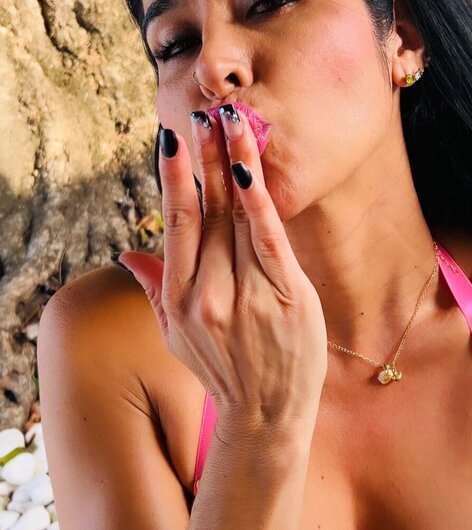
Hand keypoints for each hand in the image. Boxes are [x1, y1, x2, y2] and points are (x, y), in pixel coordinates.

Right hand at [118, 107, 327, 437]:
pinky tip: (250, 168)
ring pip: (237, 215)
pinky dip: (259, 201)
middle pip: (208, 210)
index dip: (173, 178)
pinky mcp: (284, 295)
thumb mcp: (178, 337)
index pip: (176, 223)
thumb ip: (156, 290)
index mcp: (180, 297)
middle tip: (205, 112)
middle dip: (206, 156)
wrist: (266, 417)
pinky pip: (269, 238)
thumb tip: (129, 252)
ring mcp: (246, 294)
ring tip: (231, 120)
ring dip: (234, 162)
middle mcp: (207, 292)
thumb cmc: (224, 371)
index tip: (171, 138)